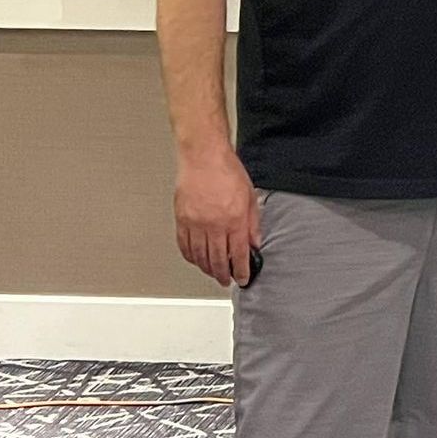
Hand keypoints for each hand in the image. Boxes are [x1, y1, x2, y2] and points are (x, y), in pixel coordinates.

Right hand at [174, 148, 260, 286]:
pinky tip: (196, 260)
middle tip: (227, 280)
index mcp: (234, 220)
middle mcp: (214, 225)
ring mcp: (195, 224)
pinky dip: (190, 257)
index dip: (241, 270)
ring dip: (207, 268)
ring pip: (200, 256)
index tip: (242, 278)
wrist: (203, 157)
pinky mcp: (182, 220)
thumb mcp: (250, 196)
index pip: (238, 254)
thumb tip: (255, 242)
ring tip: (213, 273)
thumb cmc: (227, 171)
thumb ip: (253, 223)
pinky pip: (184, 246)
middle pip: (217, 259)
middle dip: (223, 274)